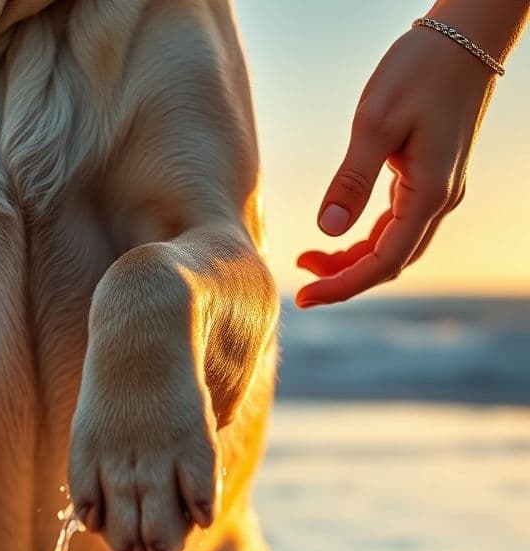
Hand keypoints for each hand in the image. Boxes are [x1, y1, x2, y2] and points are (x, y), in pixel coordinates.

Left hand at [296, 25, 497, 307]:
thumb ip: (351, 180)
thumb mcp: (376, 122)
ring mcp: (438, 191)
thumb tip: (326, 230)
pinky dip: (364, 239)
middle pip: (389, 262)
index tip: (305, 298)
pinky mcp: (430, 179)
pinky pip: (395, 225)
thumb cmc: (421, 70)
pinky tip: (336, 236)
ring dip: (352, 260)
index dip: (343, 286)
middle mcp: (439, 200)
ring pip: (392, 246)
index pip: (384, 262)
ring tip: (308, 261)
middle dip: (344, 279)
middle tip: (302, 287)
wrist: (466, 35)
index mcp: (428, 193)